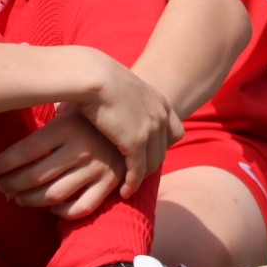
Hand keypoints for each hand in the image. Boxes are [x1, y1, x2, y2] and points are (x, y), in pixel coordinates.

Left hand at [0, 105, 126, 218]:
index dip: (3, 164)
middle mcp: (82, 148)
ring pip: (53, 196)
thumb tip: (7, 102)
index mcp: (69, 126)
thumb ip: (43, 108)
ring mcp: (98, 167)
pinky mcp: (112, 182)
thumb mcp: (70, 105)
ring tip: (18, 198)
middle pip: (34, 176)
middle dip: (11, 185)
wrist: (138, 114)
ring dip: (29, 201)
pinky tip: (52, 206)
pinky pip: (81, 207)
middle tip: (1, 186)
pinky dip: (62, 212)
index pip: (25, 151)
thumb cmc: (92, 111)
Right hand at [78, 53, 184, 197]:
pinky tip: (124, 192)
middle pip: (163, 149)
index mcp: (159, 100)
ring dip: (141, 177)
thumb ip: (120, 99)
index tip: (145, 154)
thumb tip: (107, 104)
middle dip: (149, 164)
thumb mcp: (116, 87)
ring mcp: (151, 129)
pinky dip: (132, 184)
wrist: (92, 74)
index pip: (174, 131)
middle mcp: (161, 115)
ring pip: (152, 163)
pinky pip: (138, 171)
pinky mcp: (136, 142)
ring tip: (128, 187)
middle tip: (134, 176)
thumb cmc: (92, 77)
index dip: (162, 145)